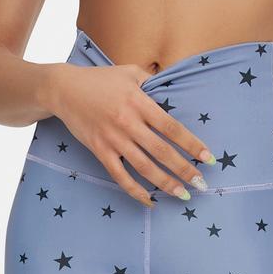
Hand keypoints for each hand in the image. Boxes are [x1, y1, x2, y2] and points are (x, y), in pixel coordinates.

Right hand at [48, 63, 215, 206]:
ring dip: (166, 184)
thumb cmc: (101, 80)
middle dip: (184, 170)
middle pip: (162, 151)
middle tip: (201, 184)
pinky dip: (136, 191)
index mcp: (139, 102)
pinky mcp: (100, 151)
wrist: (64, 89)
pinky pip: (121, 177)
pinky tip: (150, 201)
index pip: (172, 127)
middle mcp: (128, 122)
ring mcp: (113, 139)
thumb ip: (153, 81)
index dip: (192, 144)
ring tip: (183, 195)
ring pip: (144, 167)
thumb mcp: (130, 72)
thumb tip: (175, 88)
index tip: (208, 158)